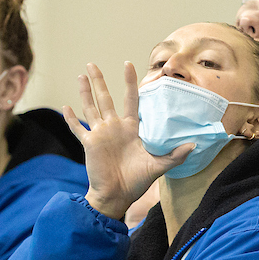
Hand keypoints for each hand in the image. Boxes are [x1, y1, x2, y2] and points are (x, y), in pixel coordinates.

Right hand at [64, 62, 192, 219]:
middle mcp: (114, 127)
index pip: (130, 99)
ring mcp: (100, 134)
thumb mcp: (159, 166)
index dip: (129, 82)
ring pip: (90, 107)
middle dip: (99, 80)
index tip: (128, 64)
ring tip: (80, 76)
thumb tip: (194, 145)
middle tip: (92, 64)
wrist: (117, 196)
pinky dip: (71, 119)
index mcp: (130, 129)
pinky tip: (65, 106)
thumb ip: (175, 155)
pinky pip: (78, 128)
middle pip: (105, 98)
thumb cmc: (137, 182)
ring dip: (85, 92)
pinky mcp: (89, 144)